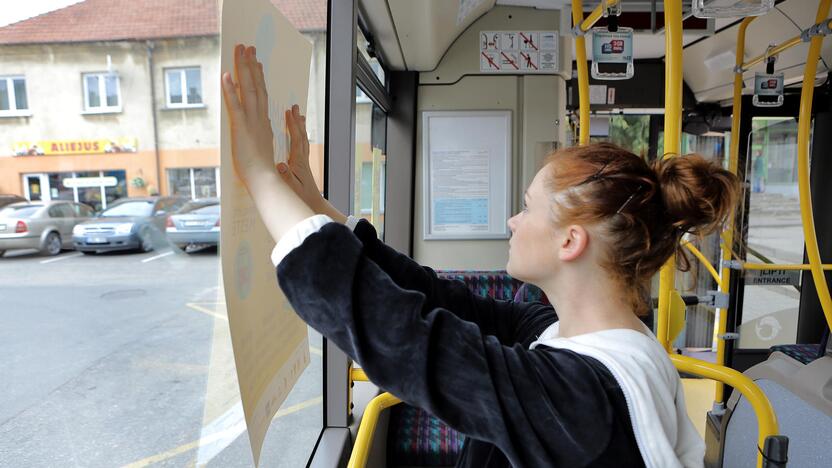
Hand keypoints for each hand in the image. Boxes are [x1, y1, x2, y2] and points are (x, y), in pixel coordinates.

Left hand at [221, 44, 274, 190]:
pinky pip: (235, 104)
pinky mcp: (241, 127)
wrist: (264, 180)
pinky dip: (231, 89)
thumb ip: (261, 138)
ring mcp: (251, 121)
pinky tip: (227, 74)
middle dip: (252, 66)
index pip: (262, 96)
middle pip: (257, 87)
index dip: (259, 79)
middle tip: (249, 49)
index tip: (257, 64)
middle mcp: (260, 118)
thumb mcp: (261, 150)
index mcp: (264, 124)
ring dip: (245, 69)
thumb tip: (262, 132)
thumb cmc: (262, 171)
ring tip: (241, 52)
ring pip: (249, 89)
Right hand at [277, 106, 323, 209]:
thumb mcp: (290, 189)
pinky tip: (299, 137)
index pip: (295, 139)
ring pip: (303, 141)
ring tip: (300, 116)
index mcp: (298, 162)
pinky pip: (302, 148)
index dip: (292, 125)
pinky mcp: (304, 168)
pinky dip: (300, 138)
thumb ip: (285, 177)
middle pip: (301, 136)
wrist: (314, 206)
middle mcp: (303, 160)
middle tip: (295, 107)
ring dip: (300, 127)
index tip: (289, 112)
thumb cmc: (301, 199)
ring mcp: (304, 163)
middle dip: (297, 121)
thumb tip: (281, 164)